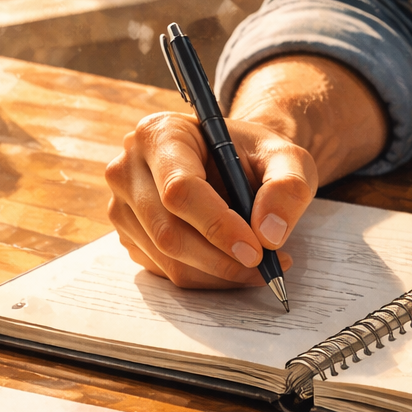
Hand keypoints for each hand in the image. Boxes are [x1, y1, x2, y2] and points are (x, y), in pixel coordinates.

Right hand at [104, 54, 386, 287]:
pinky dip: (207, 277)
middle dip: (221, 259)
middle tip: (266, 265)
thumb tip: (269, 234)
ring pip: (168, 259)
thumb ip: (288, 188)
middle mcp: (128, 169)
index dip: (218, 226)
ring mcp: (123, 207)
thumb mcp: (287, 158)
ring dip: (219, 273)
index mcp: (159, 133)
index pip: (180, 189)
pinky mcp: (130, 237)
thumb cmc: (255, 156)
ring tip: (261, 264)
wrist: (234, 164)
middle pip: (168, 232)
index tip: (257, 250)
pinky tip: (233, 262)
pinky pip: (167, 272)